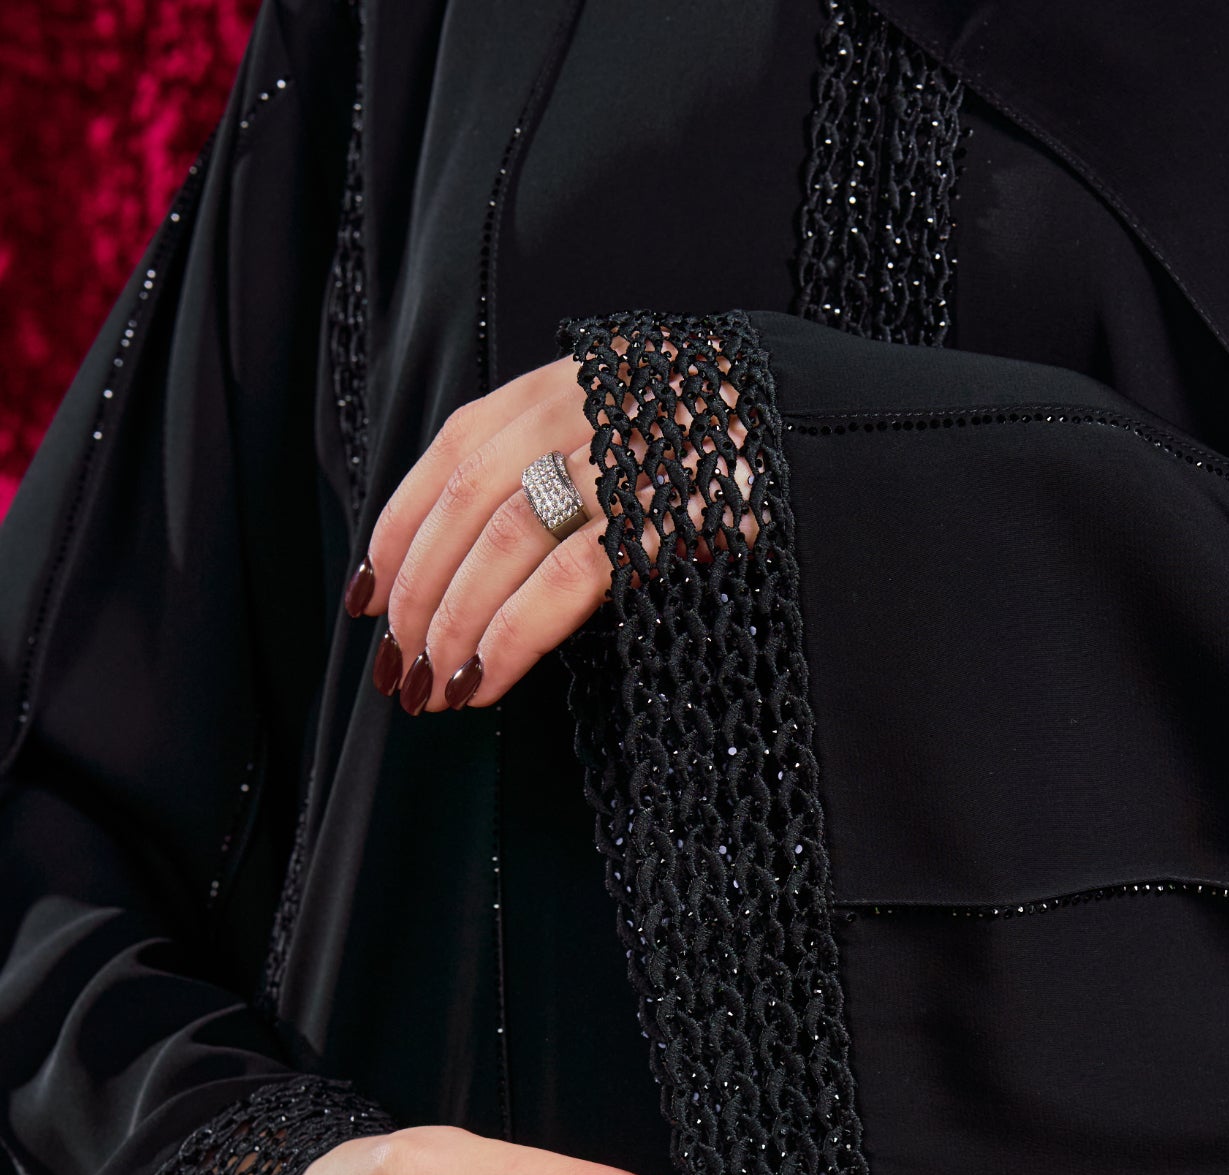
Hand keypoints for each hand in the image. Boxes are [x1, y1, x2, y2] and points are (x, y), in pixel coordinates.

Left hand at [347, 345, 751, 715]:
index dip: (396, 529)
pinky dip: (514, 633)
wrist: (819, 430)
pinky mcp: (667, 511)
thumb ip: (551, 466)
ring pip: (506, 539)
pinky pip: (569, 576)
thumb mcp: (620, 431)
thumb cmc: (714, 452)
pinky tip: (486, 680)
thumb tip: (467, 564)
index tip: (364, 597)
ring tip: (433, 689)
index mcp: (557, 387)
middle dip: (418, 595)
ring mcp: (625, 456)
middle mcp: (580, 408)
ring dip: (456, 624)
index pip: (450, 454)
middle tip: (396, 669)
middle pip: (466, 502)